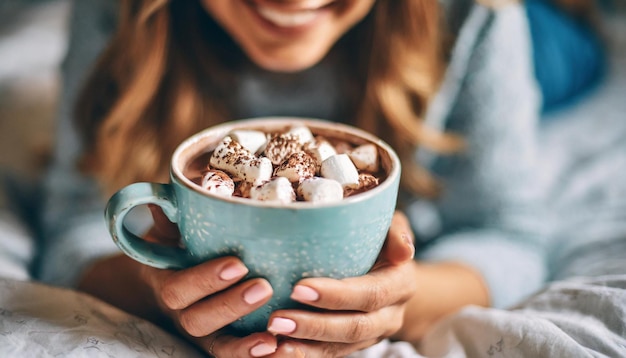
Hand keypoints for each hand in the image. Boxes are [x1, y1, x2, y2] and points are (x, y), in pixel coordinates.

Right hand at [141, 204, 283, 356]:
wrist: (173, 277)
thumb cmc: (178, 245)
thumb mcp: (169, 230)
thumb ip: (169, 217)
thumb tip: (166, 196)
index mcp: (167, 282)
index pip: (177, 289)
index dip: (205, 280)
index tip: (237, 264)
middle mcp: (182, 313)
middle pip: (198, 321)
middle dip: (231, 306)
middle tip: (263, 287)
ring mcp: (204, 333)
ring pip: (218, 346)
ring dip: (245, 343)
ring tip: (274, 333)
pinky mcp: (223, 343)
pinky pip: (235, 356)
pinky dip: (255, 356)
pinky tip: (281, 350)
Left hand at [225, 211, 416, 357]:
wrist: (386, 266)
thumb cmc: (379, 237)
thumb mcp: (390, 225)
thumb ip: (395, 232)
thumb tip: (404, 251)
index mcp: (400, 284)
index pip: (370, 294)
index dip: (337, 295)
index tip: (299, 288)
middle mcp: (390, 315)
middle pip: (354, 328)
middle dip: (314, 326)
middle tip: (277, 320)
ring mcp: (373, 334)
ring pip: (340, 347)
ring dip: (304, 346)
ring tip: (272, 337)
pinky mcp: (353, 344)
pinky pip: (329, 355)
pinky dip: (303, 354)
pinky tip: (276, 350)